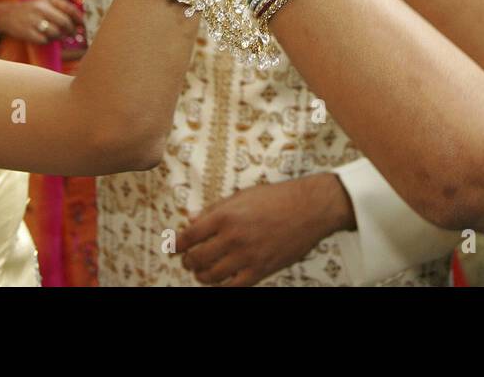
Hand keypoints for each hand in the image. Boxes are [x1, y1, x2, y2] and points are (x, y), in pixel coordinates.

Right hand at [0, 0, 83, 44]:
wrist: (3, 15)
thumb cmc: (29, 9)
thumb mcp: (43, 2)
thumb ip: (60, 8)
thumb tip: (80, 21)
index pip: (69, 9)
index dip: (79, 19)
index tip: (83, 25)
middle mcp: (41, 8)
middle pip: (65, 23)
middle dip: (71, 30)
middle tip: (72, 34)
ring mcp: (34, 21)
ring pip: (56, 33)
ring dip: (59, 37)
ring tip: (56, 35)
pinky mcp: (28, 32)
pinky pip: (45, 41)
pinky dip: (47, 41)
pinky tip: (43, 37)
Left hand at [176, 174, 354, 285]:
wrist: (310, 208)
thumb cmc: (278, 198)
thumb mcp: (242, 196)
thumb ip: (214, 209)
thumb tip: (191, 220)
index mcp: (224, 216)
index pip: (188, 236)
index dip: (176, 245)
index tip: (173, 248)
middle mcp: (232, 237)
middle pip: (196, 259)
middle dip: (188, 262)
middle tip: (188, 260)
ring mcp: (246, 256)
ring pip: (210, 276)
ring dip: (201, 276)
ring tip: (203, 272)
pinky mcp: (260, 270)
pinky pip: (233, 287)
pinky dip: (222, 286)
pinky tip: (222, 280)